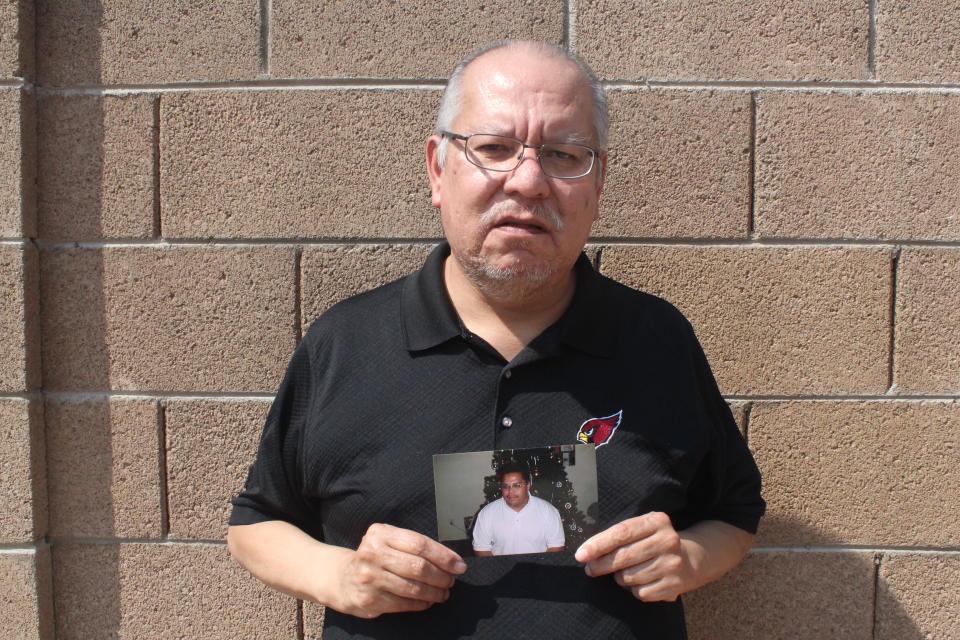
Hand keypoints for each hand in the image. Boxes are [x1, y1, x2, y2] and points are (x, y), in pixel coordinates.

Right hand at [334, 523, 466, 618]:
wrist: (342, 577)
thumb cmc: (375, 557)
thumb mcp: (389, 541)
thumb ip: (414, 546)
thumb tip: (451, 560)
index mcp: (380, 533)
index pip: (420, 544)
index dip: (444, 556)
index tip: (459, 565)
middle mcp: (372, 553)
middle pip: (418, 567)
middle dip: (441, 576)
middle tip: (451, 581)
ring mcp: (369, 577)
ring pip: (413, 588)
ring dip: (434, 592)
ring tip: (443, 592)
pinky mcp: (369, 599)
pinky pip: (404, 603)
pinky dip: (421, 604)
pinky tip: (428, 601)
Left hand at [574, 512, 689, 601]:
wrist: (690, 559)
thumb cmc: (653, 541)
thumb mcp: (642, 528)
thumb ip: (618, 535)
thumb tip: (587, 552)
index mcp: (657, 521)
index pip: (621, 533)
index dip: (598, 544)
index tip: (581, 554)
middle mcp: (668, 541)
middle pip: (623, 557)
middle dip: (601, 564)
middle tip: (590, 568)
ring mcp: (672, 564)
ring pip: (628, 577)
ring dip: (619, 577)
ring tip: (624, 572)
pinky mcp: (674, 586)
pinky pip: (639, 593)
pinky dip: (633, 589)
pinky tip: (639, 581)